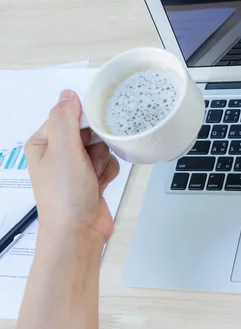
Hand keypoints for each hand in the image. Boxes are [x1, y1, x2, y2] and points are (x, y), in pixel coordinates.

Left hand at [25, 89, 119, 243]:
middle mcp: (57, 154)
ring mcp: (75, 167)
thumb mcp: (63, 150)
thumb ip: (65, 118)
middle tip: (89, 160)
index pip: (68, 116)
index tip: (92, 133)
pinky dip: (108, 171)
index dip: (85, 122)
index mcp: (43, 143)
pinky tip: (100, 183)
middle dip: (96, 145)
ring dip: (103, 160)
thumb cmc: (65, 198)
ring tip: (93, 176)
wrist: (79, 233)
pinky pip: (108, 162)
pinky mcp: (91, 178)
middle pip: (89, 131)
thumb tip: (68, 95)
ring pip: (102, 146)